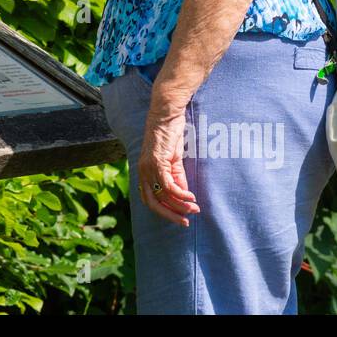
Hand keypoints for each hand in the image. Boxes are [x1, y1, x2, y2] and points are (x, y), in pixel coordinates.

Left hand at [136, 86, 199, 225]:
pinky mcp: (157, 162)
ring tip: (194, 209)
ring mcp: (148, 167)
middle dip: (169, 216)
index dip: (163, 211)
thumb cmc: (169, 133)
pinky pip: (168, 185)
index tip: (178, 218)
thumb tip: (183, 195)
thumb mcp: (172, 159)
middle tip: (185, 223)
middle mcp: (142, 172)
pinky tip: (191, 198)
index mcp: (143, 172)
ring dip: (179, 206)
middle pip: (152, 203)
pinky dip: (180, 194)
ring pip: (162, 196)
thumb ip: (176, 177)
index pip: (149, 199)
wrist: (166, 114)